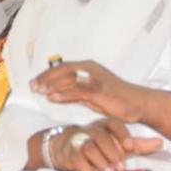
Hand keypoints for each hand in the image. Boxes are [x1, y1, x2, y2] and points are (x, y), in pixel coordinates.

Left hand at [30, 60, 147, 123]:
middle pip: (62, 70)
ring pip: (68, 79)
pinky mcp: (99, 90)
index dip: (47, 74)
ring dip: (51, 85)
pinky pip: (77, 91)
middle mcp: (90, 69)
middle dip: (46, 78)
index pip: (63, 68)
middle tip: (32, 86)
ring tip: (39, 91)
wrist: (138, 103)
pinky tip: (52, 98)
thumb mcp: (91, 96)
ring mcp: (95, 78)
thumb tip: (53, 95)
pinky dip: (63, 94)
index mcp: (88, 67)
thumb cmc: (115, 100)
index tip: (34, 81)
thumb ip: (74, 94)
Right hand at [49, 120, 162, 170]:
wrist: (69, 146)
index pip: (113, 124)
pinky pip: (77, 160)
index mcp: (105, 126)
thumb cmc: (100, 145)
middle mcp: (91, 131)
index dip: (122, 135)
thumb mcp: (118, 144)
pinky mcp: (70, 153)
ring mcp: (79, 141)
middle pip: (101, 137)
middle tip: (121, 168)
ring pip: (89, 147)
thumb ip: (137, 145)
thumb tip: (160, 142)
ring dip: (100, 162)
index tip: (130, 148)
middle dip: (112, 152)